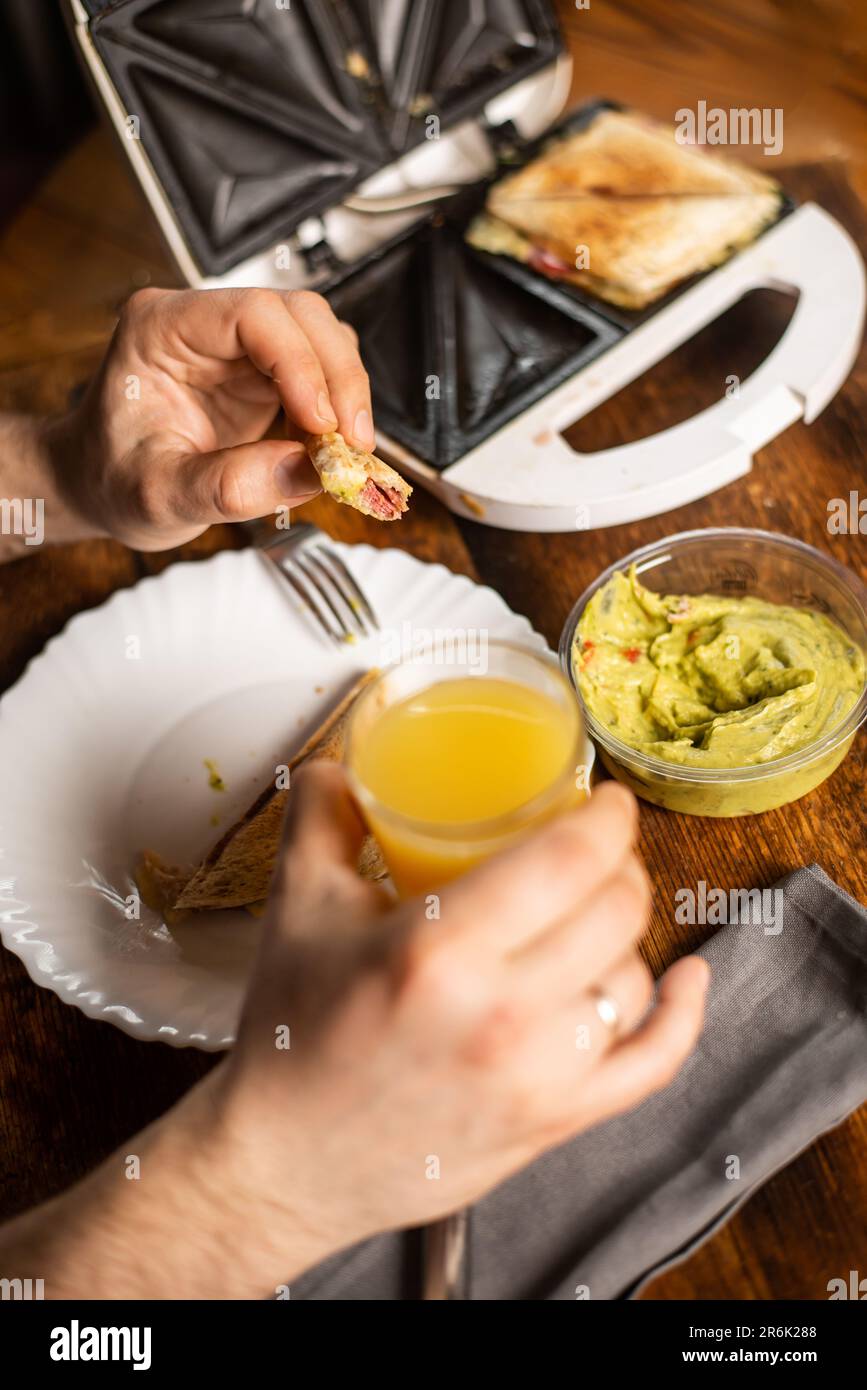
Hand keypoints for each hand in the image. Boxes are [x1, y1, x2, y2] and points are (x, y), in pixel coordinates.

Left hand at [50, 287, 374, 549]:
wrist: (99, 487)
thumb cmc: (111, 480)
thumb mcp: (157, 497)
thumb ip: (227, 486)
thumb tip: (308, 471)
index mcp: (163, 328)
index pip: (253, 314)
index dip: (300, 363)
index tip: (321, 423)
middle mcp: (205, 324)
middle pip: (301, 316)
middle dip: (337, 378)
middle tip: (352, 444)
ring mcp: (239, 348)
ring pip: (321, 338)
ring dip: (345, 393)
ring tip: (343, 453)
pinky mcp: (265, 376)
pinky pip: (321, 374)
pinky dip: (339, 412)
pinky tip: (329, 451)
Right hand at [213, 764, 708, 1270]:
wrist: (287, 1162)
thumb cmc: (292, 1037)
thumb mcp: (299, 911)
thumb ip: (320, 820)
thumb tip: (336, 766)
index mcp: (437, 949)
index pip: (568, 860)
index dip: (608, 818)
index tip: (607, 801)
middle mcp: (499, 1016)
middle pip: (615, 910)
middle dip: (620, 863)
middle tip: (597, 849)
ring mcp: (535, 1076)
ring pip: (634, 977)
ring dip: (627, 931)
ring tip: (593, 913)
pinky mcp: (552, 1123)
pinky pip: (653, 1065)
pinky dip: (683, 1016)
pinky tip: (688, 979)